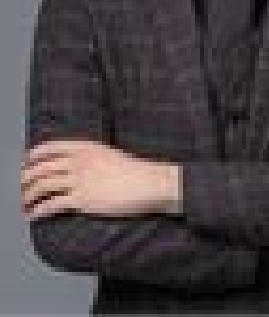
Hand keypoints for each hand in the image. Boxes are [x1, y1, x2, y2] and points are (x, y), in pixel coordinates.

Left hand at [21, 138, 179, 220]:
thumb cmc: (134, 171)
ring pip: (42, 186)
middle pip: (41, 168)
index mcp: (85, 147)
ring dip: (27, 197)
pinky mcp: (82, 200)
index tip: (25, 165)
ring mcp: (80, 180)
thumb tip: (76, 166)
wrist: (150, 182)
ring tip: (24, 205)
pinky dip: (37, 211)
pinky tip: (32, 217)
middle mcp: (78, 161)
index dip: (32, 157)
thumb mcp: (108, 155)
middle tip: (21, 188)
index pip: (48, 148)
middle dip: (25, 179)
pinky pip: (51, 205)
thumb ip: (90, 157)